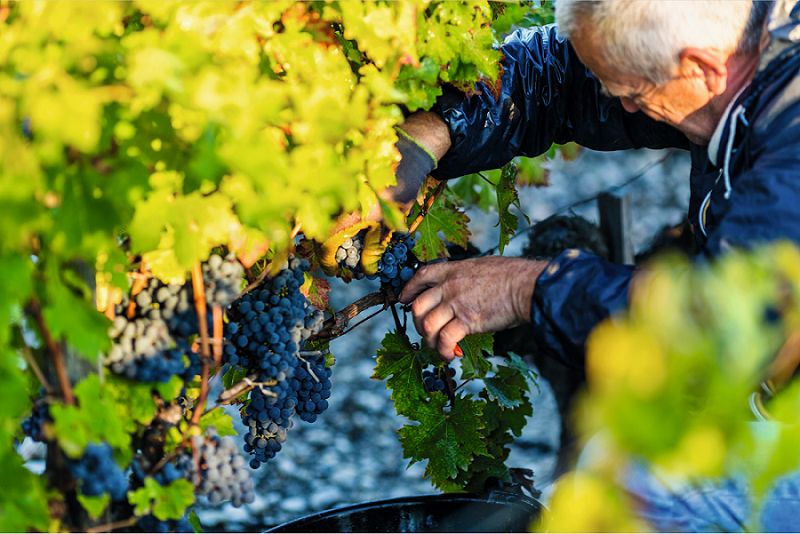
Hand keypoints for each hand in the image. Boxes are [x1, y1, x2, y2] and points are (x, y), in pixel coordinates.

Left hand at [399, 257, 546, 358]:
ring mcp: (456, 303)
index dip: (409, 289)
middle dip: (417, 322)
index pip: (422, 276)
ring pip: (427, 325)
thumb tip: (467, 290)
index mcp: (454, 270)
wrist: (526, 286)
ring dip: (430, 341)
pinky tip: (451, 355)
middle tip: (426, 332)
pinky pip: (445, 339)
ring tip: (439, 348)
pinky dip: (444, 351)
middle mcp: (450, 286)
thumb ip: (467, 278)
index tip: (404, 299)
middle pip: (418, 305)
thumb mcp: (483, 267)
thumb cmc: (513, 276)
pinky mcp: (467, 321)